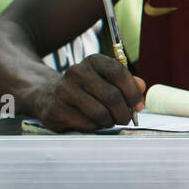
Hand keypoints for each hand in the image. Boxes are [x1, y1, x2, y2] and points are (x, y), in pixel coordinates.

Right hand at [29, 54, 146, 131]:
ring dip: (110, 121)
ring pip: (100, 113)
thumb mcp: (107, 80)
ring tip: (108, 120)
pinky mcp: (56, 109)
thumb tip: (141, 86)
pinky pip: (87, 124)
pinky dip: (95, 127)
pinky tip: (91, 122)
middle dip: (124, 113)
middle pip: (112, 96)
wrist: (47, 95)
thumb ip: (128, 82)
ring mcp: (64, 90)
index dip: (133, 93)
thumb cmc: (87, 90)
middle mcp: (77, 72)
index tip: (139, 106)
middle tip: (125, 119)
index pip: (119, 73)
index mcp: (94, 61)